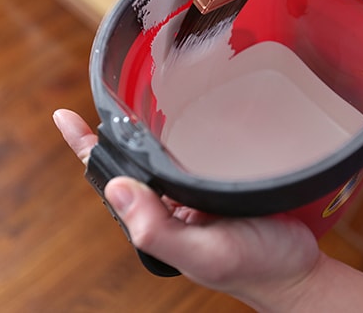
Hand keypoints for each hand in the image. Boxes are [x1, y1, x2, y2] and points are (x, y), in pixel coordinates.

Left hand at [53, 109, 320, 309]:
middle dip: (110, 134)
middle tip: (100, 94)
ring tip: (128, 98)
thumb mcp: (205, 254)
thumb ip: (158, 230)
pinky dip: (179, 133)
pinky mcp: (219, 181)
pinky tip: (181, 116)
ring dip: (142, 131)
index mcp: (156, 221)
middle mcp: (169, 204)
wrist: (298, 268)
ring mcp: (193, 192)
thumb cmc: (256, 267)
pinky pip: (189, 153)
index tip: (64, 117)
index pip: (111, 181)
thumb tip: (117, 189)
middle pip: (130, 164)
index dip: (86, 148)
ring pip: (158, 156)